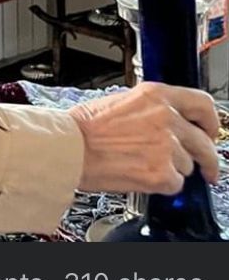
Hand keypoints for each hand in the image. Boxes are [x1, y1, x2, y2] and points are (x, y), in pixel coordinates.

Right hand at [68, 81, 219, 194]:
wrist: (70, 148)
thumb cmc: (86, 126)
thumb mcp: (123, 101)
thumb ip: (153, 108)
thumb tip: (172, 121)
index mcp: (156, 95)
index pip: (203, 103)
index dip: (210, 122)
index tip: (209, 132)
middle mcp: (166, 117)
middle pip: (205, 142)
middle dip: (208, 159)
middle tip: (207, 169)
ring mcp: (167, 147)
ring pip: (188, 165)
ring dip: (173, 169)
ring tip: (144, 164)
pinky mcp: (162, 173)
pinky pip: (176, 184)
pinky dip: (162, 184)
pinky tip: (141, 175)